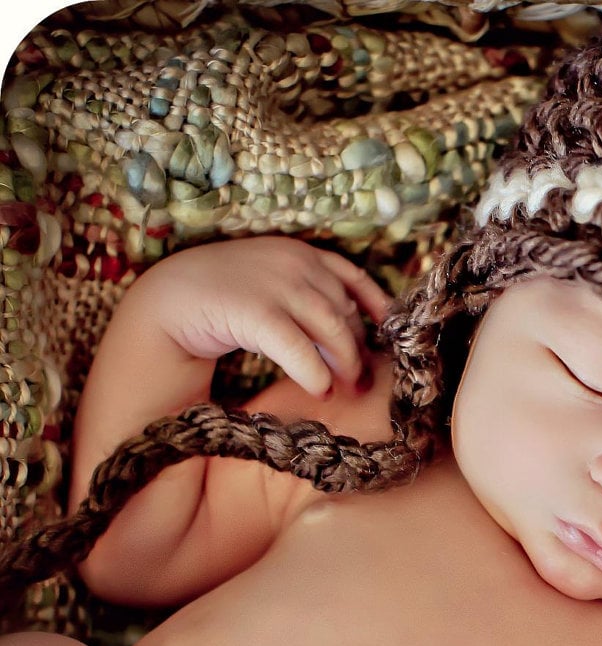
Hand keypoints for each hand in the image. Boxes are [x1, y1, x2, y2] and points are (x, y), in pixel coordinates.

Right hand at [140, 236, 391, 399]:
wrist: (167, 299)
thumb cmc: (225, 298)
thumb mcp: (272, 284)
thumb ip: (309, 295)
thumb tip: (355, 332)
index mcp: (301, 252)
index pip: (354, 278)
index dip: (377, 308)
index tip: (388, 335)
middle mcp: (296, 263)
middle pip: (346, 312)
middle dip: (358, 349)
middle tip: (362, 381)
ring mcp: (277, 285)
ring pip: (333, 331)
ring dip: (344, 365)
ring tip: (343, 390)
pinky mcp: (258, 313)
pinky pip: (300, 350)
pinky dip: (315, 373)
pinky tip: (319, 390)